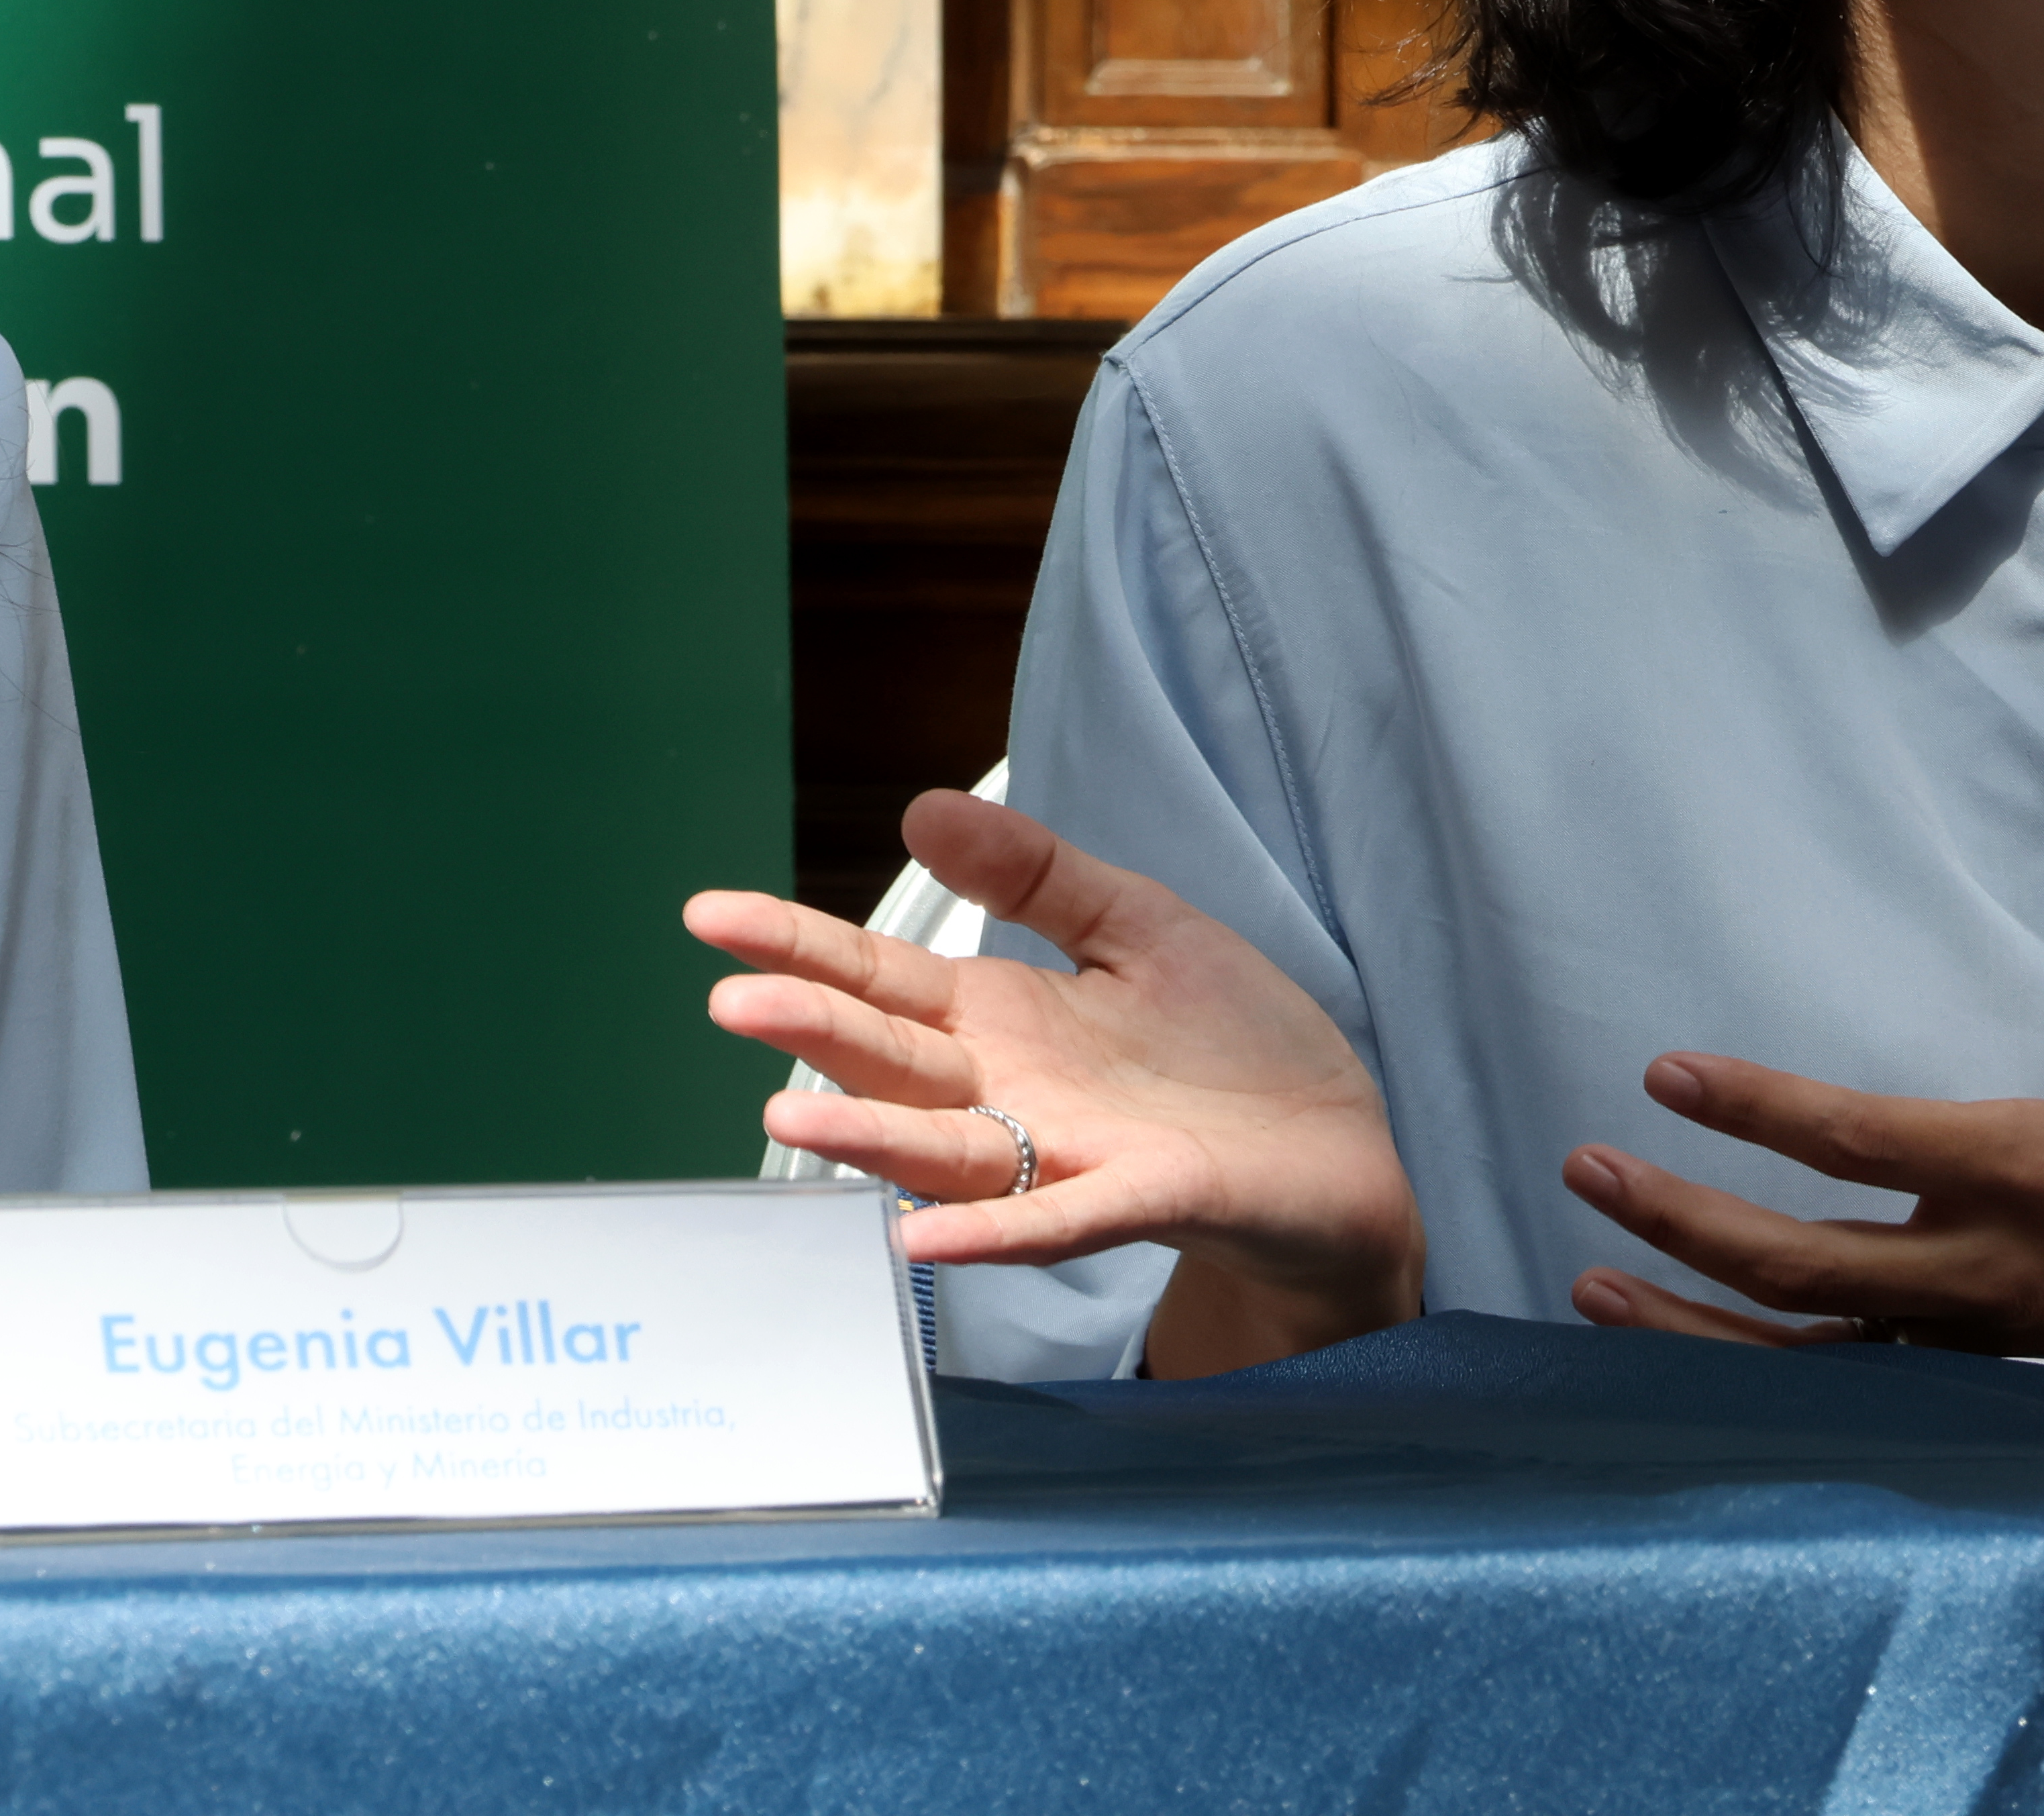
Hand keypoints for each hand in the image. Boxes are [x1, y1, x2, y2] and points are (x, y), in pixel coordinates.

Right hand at [685, 791, 1421, 1377]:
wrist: (1334, 1144)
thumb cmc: (1231, 1044)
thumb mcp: (1137, 926)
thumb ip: (1035, 875)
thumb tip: (923, 806)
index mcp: (1006, 1020)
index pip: (881, 979)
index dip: (799, 945)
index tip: (709, 913)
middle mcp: (1014, 1095)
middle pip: (894, 1061)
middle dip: (813, 1031)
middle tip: (728, 1000)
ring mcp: (1071, 1154)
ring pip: (950, 1149)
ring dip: (872, 1134)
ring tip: (786, 1115)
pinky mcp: (1145, 1198)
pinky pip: (1055, 1218)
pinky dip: (993, 1229)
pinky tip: (926, 1237)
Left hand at [1560, 890, 2043, 1355]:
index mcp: (2017, 1174)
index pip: (1859, 1141)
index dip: (1758, 1109)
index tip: (1670, 1074)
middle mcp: (1971, 1269)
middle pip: (1795, 1262)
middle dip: (1682, 1218)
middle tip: (1587, 1169)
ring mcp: (1959, 1340)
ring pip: (1797, 1352)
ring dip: (1688, 1322)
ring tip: (1590, 1289)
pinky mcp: (1961, 1379)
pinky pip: (1832, 1390)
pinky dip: (1746, 1377)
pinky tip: (1675, 1353)